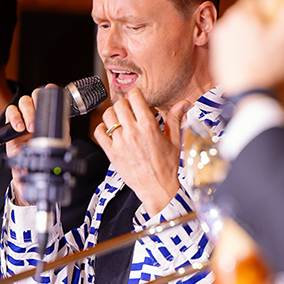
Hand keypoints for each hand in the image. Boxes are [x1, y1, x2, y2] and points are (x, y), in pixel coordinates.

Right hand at [4, 84, 57, 204]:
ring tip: (27, 128)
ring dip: (26, 112)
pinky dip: (14, 117)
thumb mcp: (59, 143)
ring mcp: (24, 117)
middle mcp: (36, 113)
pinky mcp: (11, 124)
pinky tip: (18, 128)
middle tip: (37, 122)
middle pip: (35, 95)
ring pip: (23, 102)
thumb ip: (63, 132)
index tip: (51, 92)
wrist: (31, 169)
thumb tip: (66, 126)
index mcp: (49, 114)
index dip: (49, 91)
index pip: (48, 95)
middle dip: (36, 105)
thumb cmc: (45, 154)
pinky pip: (10, 112)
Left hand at [95, 89, 188, 216]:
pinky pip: (99, 133)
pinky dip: (102, 129)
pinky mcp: (112, 153)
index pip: (134, 97)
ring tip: (120, 120)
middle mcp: (133, 133)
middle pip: (119, 104)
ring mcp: (120, 143)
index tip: (137, 99)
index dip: (135, 95)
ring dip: (113, 115)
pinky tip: (110, 131)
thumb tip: (184, 104)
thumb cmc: (167, 167)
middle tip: (129, 110)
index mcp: (149, 126)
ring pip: (108, 116)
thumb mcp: (175, 141)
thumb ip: (175, 119)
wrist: (158, 188)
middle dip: (124, 104)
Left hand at [210, 0, 283, 94]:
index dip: (269, 13)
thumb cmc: (268, 68)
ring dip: (252, 41)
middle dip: (260, 27)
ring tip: (265, 58)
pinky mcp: (218, 60)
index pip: (254, 0)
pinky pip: (234, 50)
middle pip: (247, 18)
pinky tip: (255, 66)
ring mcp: (219, 44)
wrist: (250, 98)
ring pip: (240, 34)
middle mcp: (225, 26)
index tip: (277, 28)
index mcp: (240, 15)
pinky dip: (244, 55)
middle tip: (273, 45)